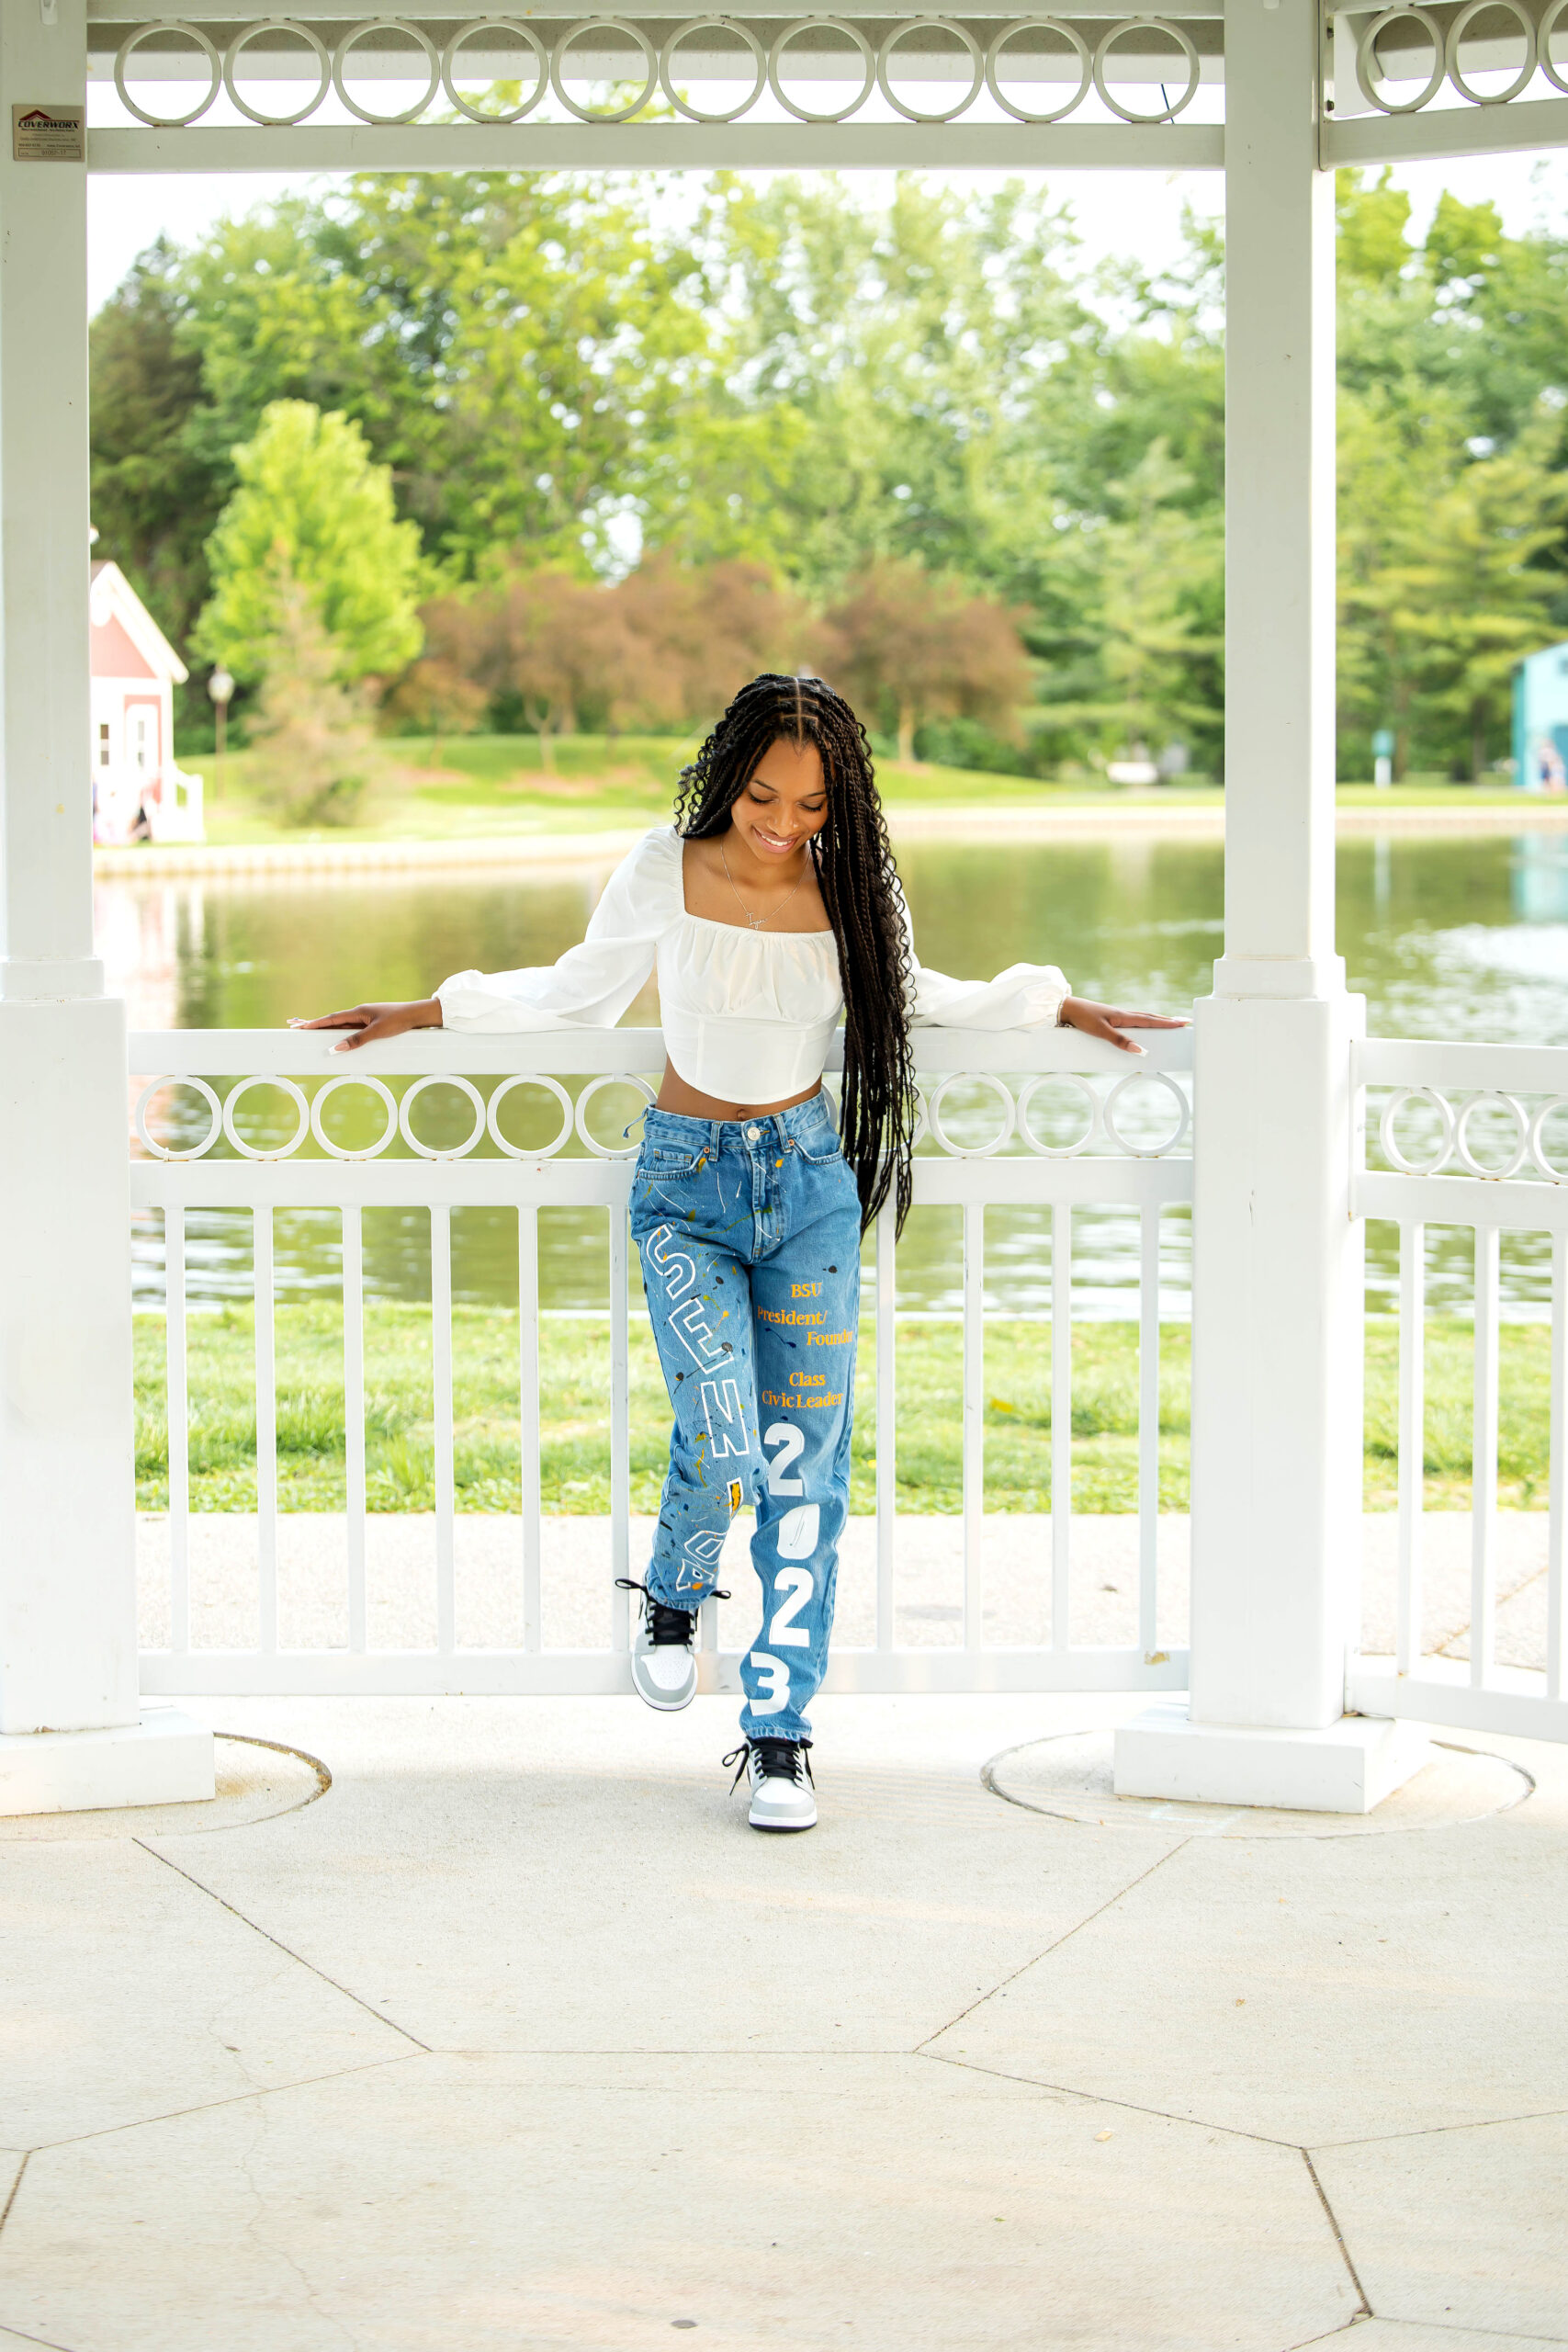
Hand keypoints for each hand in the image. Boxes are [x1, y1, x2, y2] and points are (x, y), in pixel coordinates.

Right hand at [288, 999, 442, 1052]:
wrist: (417, 1015)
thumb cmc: (399, 1021)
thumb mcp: (377, 1032)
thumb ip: (356, 1040)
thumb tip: (336, 1048)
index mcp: (358, 1012)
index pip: (331, 1019)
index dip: (314, 1023)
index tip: (299, 1026)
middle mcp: (359, 1014)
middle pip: (331, 1020)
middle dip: (312, 1023)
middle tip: (293, 1024)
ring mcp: (365, 1019)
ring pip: (339, 1025)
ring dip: (323, 1027)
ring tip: (307, 1028)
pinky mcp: (371, 1024)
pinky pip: (350, 1029)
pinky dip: (338, 1031)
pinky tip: (334, 1035)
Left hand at [1058, 997, 1189, 1056]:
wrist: (1067, 1009)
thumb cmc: (1083, 1018)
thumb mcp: (1101, 1031)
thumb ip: (1120, 1041)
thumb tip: (1139, 1050)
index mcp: (1124, 1016)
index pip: (1151, 1020)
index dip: (1168, 1023)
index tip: (1183, 1023)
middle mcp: (1124, 1015)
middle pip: (1151, 1017)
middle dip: (1168, 1020)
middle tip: (1184, 1022)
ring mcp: (1119, 1016)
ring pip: (1144, 1018)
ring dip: (1158, 1020)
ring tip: (1170, 1023)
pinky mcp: (1112, 1019)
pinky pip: (1134, 1020)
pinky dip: (1145, 1022)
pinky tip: (1146, 1025)